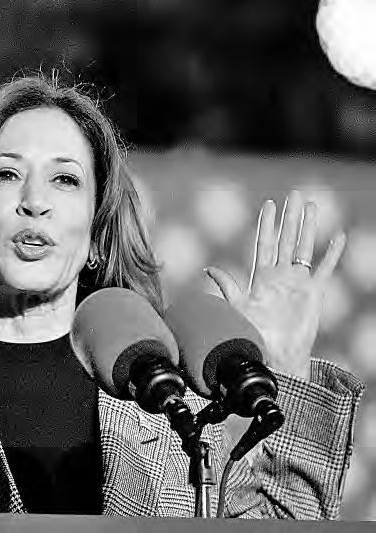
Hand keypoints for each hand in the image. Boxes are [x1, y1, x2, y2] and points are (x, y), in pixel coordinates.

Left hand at [204, 190, 346, 379]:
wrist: (276, 354)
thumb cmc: (254, 333)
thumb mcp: (238, 306)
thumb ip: (227, 286)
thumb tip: (209, 268)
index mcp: (262, 275)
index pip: (264, 242)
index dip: (267, 224)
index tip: (269, 204)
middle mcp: (280, 275)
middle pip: (286, 239)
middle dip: (289, 217)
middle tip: (294, 194)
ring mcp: (298, 282)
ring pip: (304, 247)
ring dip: (308, 227)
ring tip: (312, 206)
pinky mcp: (314, 292)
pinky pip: (325, 268)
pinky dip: (332, 253)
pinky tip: (338, 236)